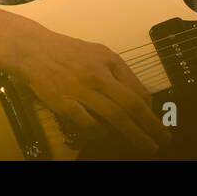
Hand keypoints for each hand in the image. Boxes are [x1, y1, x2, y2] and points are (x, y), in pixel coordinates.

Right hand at [10, 26, 172, 155]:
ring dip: (133, 134)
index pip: (137, 89)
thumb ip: (118, 73)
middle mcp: (100, 75)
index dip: (151, 110)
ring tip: (146, 146)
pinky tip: (108, 138)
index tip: (157, 123)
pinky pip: (88, 123)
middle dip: (150, 125)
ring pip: (114, 116)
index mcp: (111, 61)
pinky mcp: (64, 103)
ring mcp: (82, 90)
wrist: (33, 49)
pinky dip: (100, 133)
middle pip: (131, 105)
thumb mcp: (99, 53)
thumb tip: (140, 97)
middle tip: (163, 141)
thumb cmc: (69, 51)